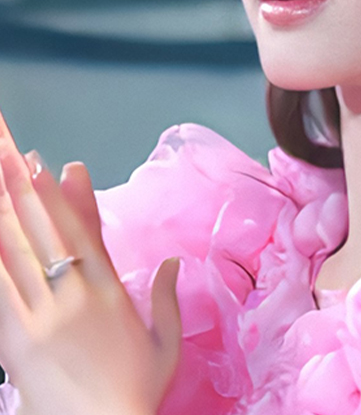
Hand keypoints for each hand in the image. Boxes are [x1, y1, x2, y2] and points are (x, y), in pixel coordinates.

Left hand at [0, 108, 182, 414]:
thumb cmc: (132, 395)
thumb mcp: (166, 345)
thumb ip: (166, 298)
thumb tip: (172, 261)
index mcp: (111, 293)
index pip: (86, 231)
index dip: (66, 195)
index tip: (55, 162)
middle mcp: (75, 296)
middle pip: (44, 228)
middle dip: (22, 181)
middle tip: (7, 142)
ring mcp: (41, 316)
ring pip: (16, 249)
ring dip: (3, 204)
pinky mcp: (15, 341)